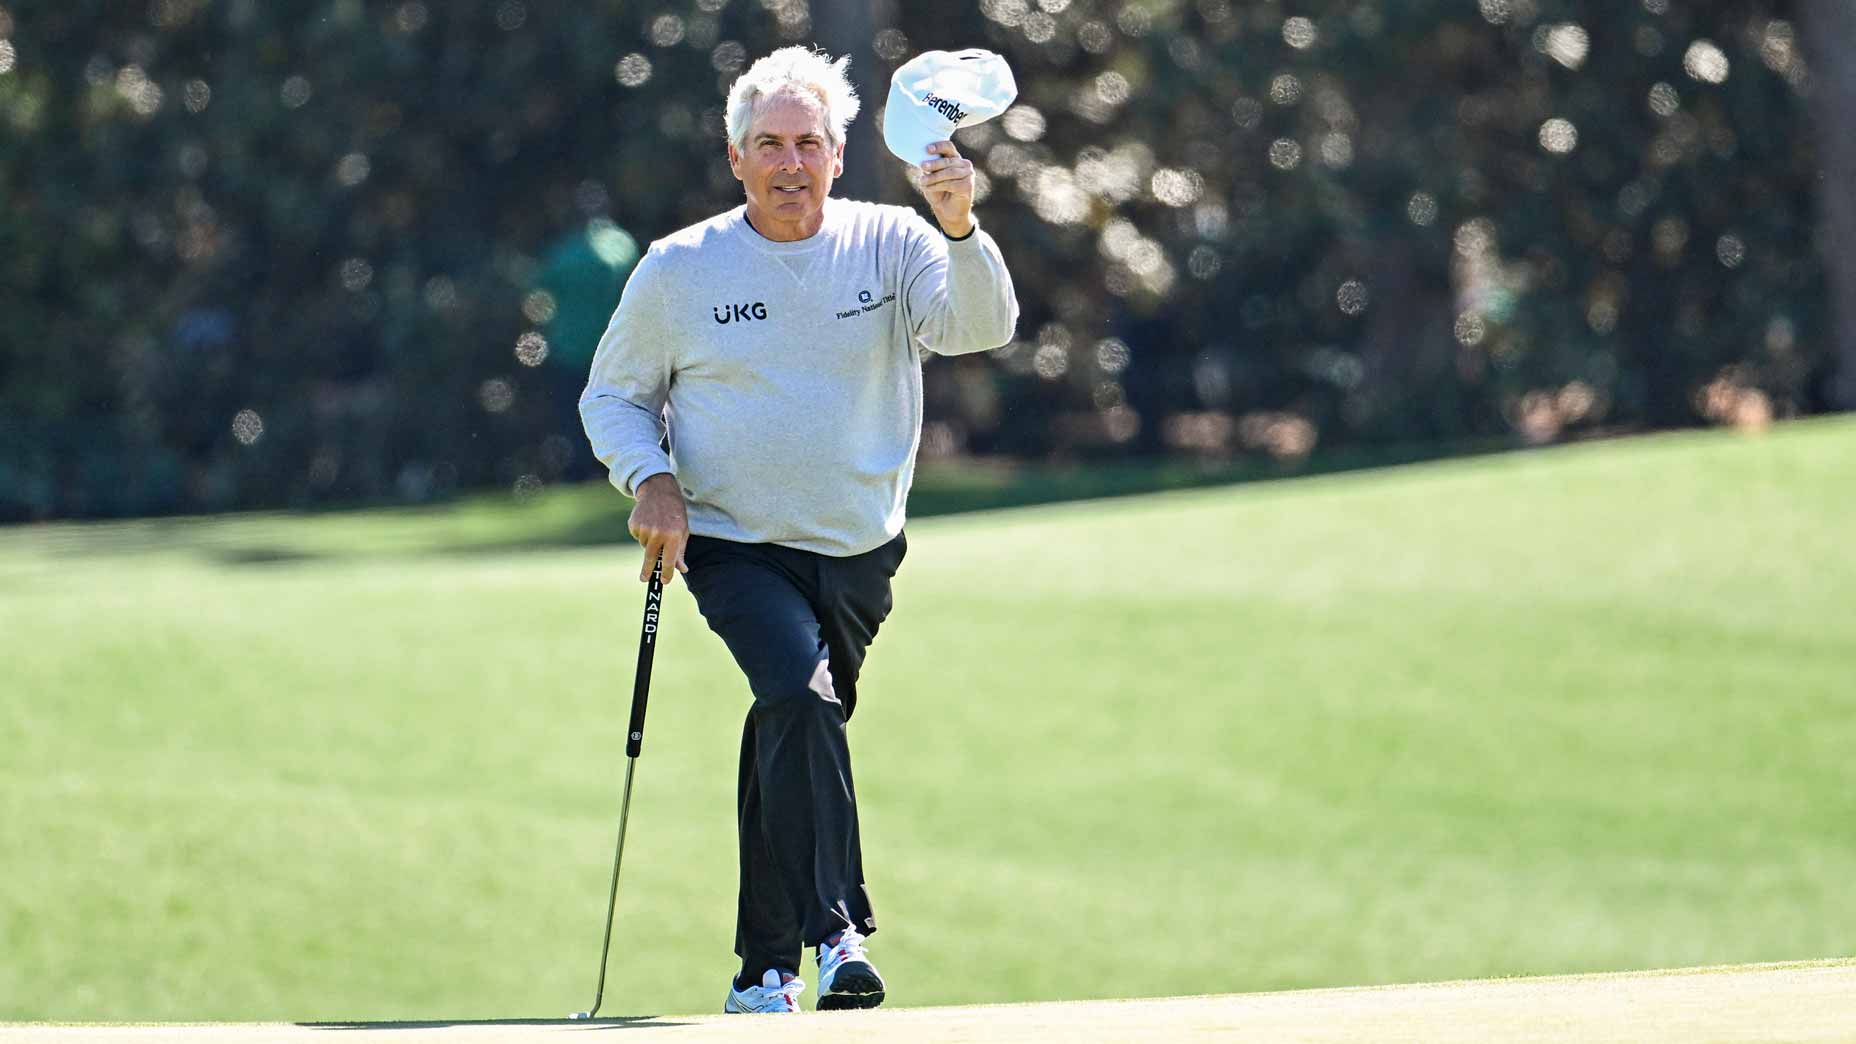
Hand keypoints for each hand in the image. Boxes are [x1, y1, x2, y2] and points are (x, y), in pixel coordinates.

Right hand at [629, 473, 689, 587]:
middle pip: (650, 558)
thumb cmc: (675, 513)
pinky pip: (637, 537)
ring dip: (649, 543)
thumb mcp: (683, 531)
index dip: (666, 573)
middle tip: (644, 579)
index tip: (664, 581)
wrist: (659, 491)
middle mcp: (658, 533)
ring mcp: (644, 528)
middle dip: (647, 570)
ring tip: (656, 528)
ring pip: (644, 546)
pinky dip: (642, 534)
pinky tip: (648, 522)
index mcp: (673, 535)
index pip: (669, 561)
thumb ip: (680, 551)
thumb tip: (682, 569)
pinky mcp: (634, 524)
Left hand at [919, 140, 975, 238]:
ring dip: (934, 177)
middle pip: (948, 161)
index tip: (927, 149)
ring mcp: (968, 175)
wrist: (947, 212)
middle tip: (922, 166)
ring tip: (922, 181)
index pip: (949, 147)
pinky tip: (928, 188)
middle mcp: (964, 164)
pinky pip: (950, 183)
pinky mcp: (968, 186)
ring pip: (949, 173)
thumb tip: (922, 161)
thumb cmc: (939, 193)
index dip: (939, 146)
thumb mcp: (931, 178)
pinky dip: (937, 186)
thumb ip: (930, 168)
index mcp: (955, 159)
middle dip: (934, 164)